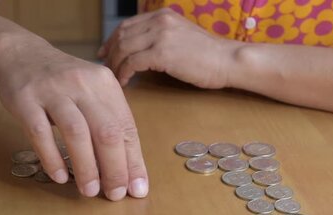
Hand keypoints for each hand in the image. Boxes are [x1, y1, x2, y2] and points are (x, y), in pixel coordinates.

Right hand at [0, 33, 148, 200]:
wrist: (20, 55)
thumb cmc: (63, 84)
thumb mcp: (92, 94)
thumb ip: (110, 126)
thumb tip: (129, 173)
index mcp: (105, 84)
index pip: (126, 128)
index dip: (133, 161)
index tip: (136, 189)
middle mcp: (82, 84)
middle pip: (106, 131)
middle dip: (114, 168)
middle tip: (113, 194)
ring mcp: (52, 90)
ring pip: (76, 132)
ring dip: (86, 167)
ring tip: (89, 191)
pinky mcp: (25, 100)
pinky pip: (40, 133)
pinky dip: (52, 158)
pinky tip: (60, 177)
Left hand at [99, 8, 232, 88]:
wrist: (227, 60)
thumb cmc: (208, 55)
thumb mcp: (182, 35)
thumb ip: (161, 36)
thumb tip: (139, 49)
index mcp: (163, 15)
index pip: (127, 25)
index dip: (112, 40)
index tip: (105, 53)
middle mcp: (159, 20)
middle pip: (122, 35)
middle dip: (111, 54)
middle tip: (106, 69)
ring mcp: (160, 35)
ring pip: (124, 48)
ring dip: (116, 65)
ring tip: (115, 78)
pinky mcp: (162, 53)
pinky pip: (133, 63)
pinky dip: (125, 73)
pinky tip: (126, 82)